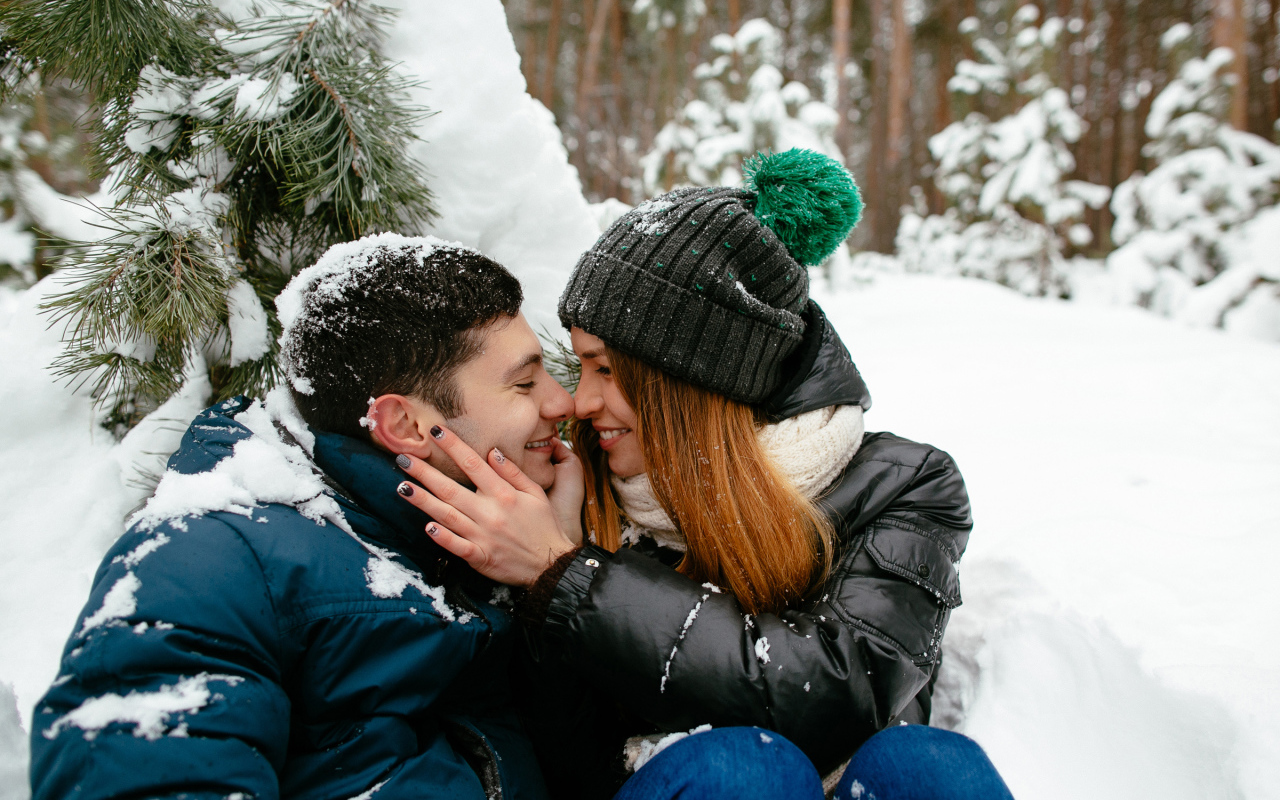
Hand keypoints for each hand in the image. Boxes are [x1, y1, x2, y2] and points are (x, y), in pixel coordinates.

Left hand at [394, 425, 577, 587]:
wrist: (552, 563)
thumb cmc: (543, 525)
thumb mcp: (535, 493)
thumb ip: (512, 472)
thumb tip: (491, 451)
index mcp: (503, 494)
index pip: (473, 464)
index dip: (453, 446)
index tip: (435, 431)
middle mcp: (490, 512)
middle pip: (451, 488)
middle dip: (425, 472)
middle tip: (403, 459)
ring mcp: (483, 535)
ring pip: (447, 515)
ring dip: (423, 501)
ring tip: (402, 487)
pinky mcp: (480, 556)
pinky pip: (457, 546)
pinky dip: (442, 537)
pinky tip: (426, 527)